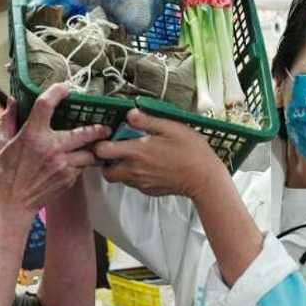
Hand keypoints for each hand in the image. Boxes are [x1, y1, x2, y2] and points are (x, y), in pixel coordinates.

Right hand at [0, 84, 108, 218]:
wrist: (12, 203)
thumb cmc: (5, 173)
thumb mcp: (2, 144)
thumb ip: (9, 119)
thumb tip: (13, 100)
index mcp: (32, 135)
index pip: (46, 105)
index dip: (57, 92)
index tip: (64, 89)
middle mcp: (50, 147)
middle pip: (84, 132)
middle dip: (97, 129)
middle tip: (104, 127)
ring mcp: (62, 164)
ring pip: (89, 152)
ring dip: (92, 149)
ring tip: (96, 146)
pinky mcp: (68, 178)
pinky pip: (83, 167)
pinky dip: (82, 163)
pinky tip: (80, 162)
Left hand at [94, 109, 226, 199]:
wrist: (204, 178)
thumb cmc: (191, 152)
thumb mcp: (171, 127)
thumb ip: (147, 121)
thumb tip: (131, 114)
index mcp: (136, 152)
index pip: (102, 151)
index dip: (101, 143)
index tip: (109, 137)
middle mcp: (134, 170)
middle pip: (105, 171)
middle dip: (107, 161)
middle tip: (118, 150)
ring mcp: (141, 182)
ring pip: (119, 178)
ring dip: (121, 168)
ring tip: (136, 157)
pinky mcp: (149, 190)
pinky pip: (134, 184)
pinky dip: (135, 176)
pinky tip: (149, 167)